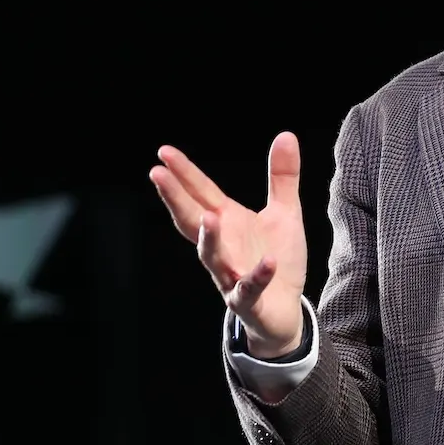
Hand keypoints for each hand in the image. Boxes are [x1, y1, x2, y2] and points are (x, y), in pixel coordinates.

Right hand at [149, 133, 308, 357]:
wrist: (285, 309)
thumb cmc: (277, 258)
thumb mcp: (285, 212)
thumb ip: (282, 177)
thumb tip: (286, 135)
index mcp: (227, 222)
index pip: (200, 194)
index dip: (183, 174)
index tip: (164, 152)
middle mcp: (222, 246)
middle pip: (192, 220)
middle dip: (175, 199)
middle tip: (157, 174)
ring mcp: (230, 274)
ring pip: (212, 257)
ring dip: (209, 239)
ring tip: (209, 217)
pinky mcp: (248, 299)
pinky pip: (249, 287)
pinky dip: (257, 275)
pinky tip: (267, 262)